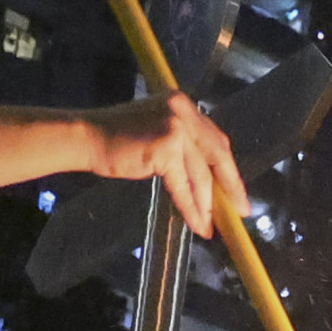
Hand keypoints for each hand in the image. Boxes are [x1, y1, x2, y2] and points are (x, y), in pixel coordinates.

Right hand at [88, 91, 248, 236]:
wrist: (89, 137)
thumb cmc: (117, 139)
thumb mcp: (157, 132)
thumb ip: (182, 144)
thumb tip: (206, 177)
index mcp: (183, 105)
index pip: (214, 138)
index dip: (227, 167)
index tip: (237, 189)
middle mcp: (184, 111)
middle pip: (217, 153)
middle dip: (231, 185)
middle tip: (242, 210)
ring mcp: (176, 126)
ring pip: (201, 173)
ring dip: (207, 203)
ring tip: (210, 225)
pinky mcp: (166, 146)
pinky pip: (184, 184)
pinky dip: (190, 206)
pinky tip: (196, 222)